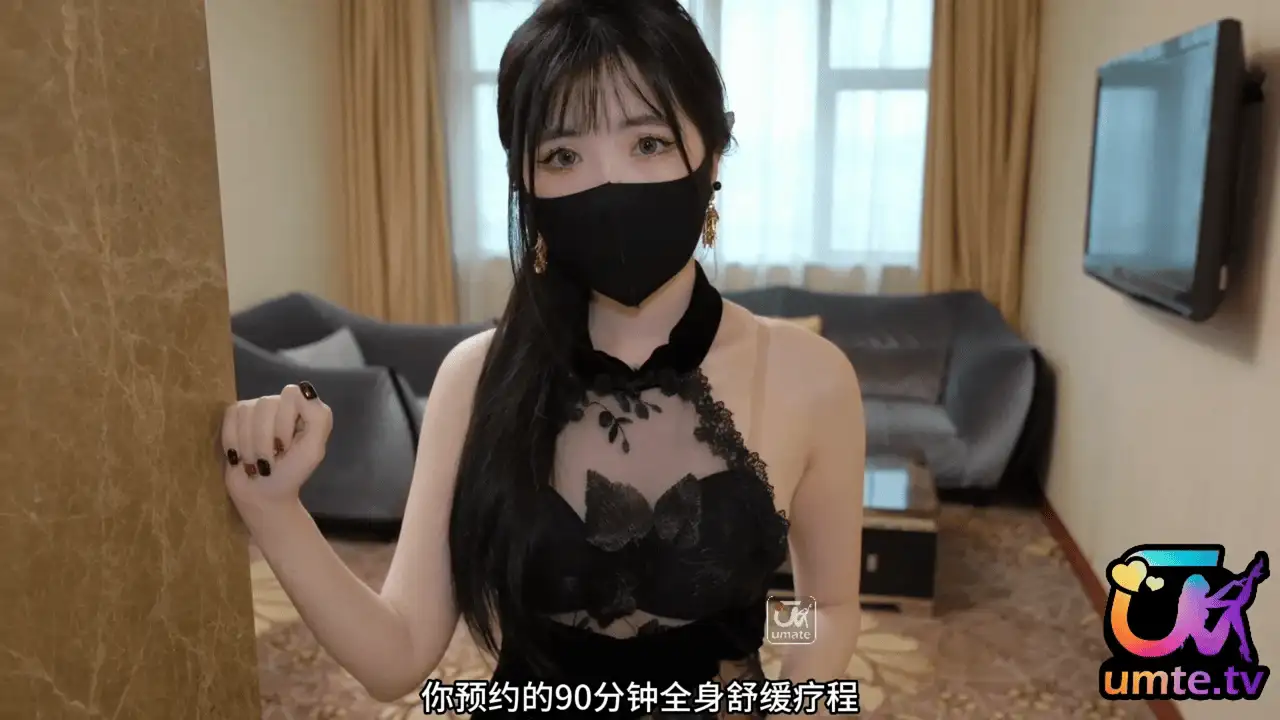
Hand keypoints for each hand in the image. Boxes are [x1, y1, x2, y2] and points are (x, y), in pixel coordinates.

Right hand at [221, 381, 332, 511]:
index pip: (290, 394)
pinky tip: (241, 455)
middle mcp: (279, 403)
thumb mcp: (313, 450)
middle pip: (265, 404)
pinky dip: (233, 441)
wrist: (262, 494)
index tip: (286, 446)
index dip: (284, 422)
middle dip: (265, 440)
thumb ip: (318, 418)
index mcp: (303, 407)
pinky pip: (229, 417)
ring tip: (257, 461)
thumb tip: (304, 390)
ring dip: (250, 446)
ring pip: (246, 412)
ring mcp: (255, 408)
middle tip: (271, 459)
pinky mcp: (234, 417)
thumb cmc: (291, 473)